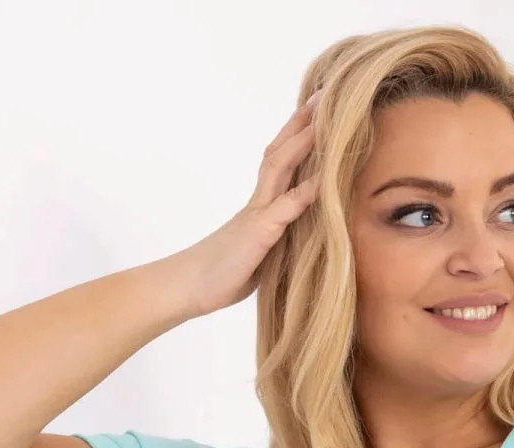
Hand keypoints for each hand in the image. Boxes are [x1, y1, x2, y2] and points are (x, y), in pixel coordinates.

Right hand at [184, 90, 323, 316]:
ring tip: (324, 118)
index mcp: (260, 207)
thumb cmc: (221, 274)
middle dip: (302, 125)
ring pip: (280, 168)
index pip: (280, 162)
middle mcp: (259, 203)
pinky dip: (305, 193)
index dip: (298, 138)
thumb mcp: (257, 254)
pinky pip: (284, 208)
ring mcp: (257, 215)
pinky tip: (325, 179)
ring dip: (303, 142)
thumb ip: (274, 239)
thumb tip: (295, 238)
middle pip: (280, 152)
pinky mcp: (258, 234)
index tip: (317, 114)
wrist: (188, 286)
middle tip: (323, 95)